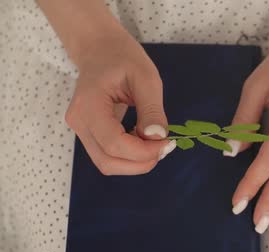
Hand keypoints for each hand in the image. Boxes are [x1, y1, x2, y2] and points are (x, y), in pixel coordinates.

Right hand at [64, 31, 175, 174]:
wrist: (99, 49)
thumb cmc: (122, 58)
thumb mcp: (146, 77)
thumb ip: (151, 109)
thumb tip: (157, 137)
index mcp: (89, 104)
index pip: (114, 144)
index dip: (143, 152)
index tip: (168, 143)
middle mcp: (79, 121)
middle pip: (108, 161)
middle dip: (140, 162)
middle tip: (164, 147)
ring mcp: (80, 130)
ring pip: (107, 163)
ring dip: (135, 162)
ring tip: (154, 142)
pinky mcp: (87, 134)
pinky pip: (107, 155)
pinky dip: (129, 156)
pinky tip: (142, 139)